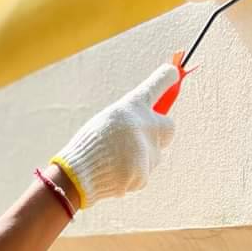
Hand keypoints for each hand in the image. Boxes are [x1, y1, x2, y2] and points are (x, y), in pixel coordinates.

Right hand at [51, 64, 178, 207]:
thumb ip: (130, 121)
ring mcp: (147, 151)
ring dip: (140, 158)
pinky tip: (113, 174)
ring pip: (153, 155)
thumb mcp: (106, 121)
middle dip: (159, 132)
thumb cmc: (88, 146)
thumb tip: (149, 127)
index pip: (155, 86)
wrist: (77, 175)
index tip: (173, 73)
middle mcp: (145, 125)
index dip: (165, 79)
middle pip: (169, 127)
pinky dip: (130, 176)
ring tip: (114, 161)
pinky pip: (142, 175)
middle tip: (143, 137)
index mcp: (132, 107)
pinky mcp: (144, 174)